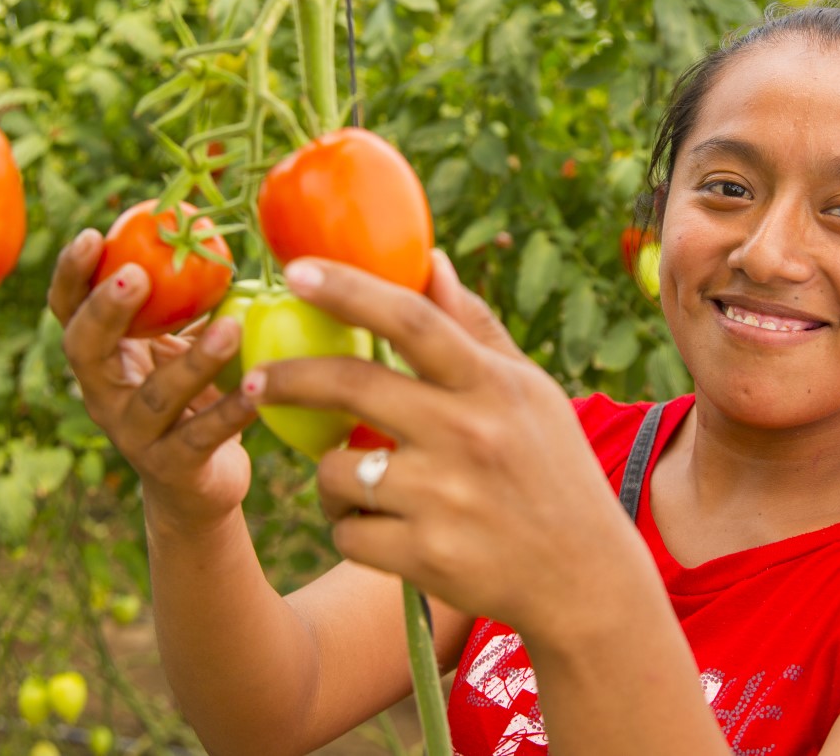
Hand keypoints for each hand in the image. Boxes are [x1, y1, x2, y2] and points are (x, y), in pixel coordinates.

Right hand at [48, 229, 257, 530]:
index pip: (67, 311)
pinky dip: (232, 410)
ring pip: (156, 396)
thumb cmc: (190, 397)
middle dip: (108, 311)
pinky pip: (204, 435)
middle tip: (138, 275)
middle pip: (85, 350)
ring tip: (229, 327)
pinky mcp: (173, 467)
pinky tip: (258, 386)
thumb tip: (210, 228)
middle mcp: (103, 396)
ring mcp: (134, 435)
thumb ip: (183, 300)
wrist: (197, 487)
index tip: (91, 235)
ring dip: (194, 361)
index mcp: (101, 358)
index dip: (72, 276)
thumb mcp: (179, 344)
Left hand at [239, 251, 645, 637]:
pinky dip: (353, 531)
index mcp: (492, 385)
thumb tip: (431, 259)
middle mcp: (467, 434)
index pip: (413, 320)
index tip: (297, 270)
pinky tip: (390, 534)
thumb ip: (475, 327)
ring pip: (336, 471)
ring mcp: (445, 498)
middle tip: (254, 381)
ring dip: (334, 479)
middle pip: (351, 386)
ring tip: (371, 490)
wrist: (585, 580)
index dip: (350, 290)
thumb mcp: (530, 392)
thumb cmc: (551, 471)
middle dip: (287, 379)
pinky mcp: (425, 556)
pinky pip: (346, 532)